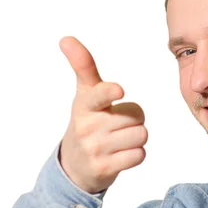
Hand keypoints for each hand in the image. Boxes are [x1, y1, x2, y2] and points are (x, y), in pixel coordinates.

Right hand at [58, 36, 146, 193]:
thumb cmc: (88, 123)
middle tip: (117, 125)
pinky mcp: (104, 168)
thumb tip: (66, 38)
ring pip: (140, 135)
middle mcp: (87, 126)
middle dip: (133, 120)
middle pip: (136, 116)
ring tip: (120, 139)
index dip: (109, 92)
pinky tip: (121, 154)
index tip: (118, 90)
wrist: (74, 166)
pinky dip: (136, 154)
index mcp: (84, 105)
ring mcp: (95, 149)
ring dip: (137, 137)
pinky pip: (139, 155)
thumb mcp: (84, 95)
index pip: (98, 94)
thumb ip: (83, 67)